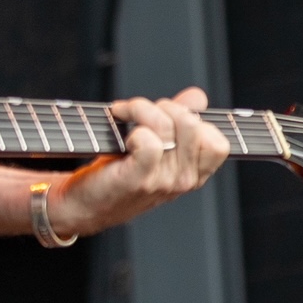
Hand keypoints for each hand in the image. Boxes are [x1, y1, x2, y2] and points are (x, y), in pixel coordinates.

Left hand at [48, 87, 231, 236]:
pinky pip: (148, 141)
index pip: (218, 143)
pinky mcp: (139, 179)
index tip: (170, 117)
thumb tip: (198, 97)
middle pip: (193, 124)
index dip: (196, 120)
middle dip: (165, 106)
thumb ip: (182, 120)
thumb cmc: (119, 172)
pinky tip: (122, 134)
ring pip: (167, 126)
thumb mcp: (159, 147)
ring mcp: (163, 182)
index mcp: (195, 174)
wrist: (83, 204)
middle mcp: (184, 181)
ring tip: (123, 113)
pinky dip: (133, 128)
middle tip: (141, 111)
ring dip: (140, 110)